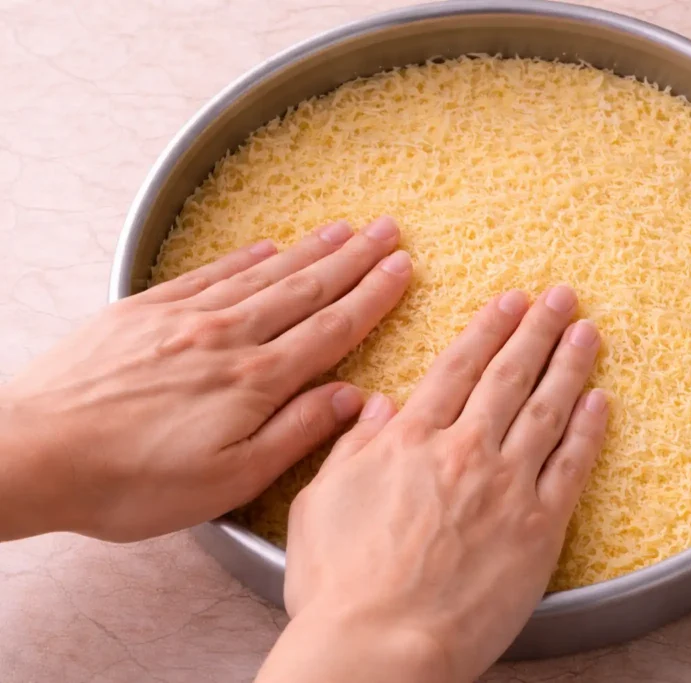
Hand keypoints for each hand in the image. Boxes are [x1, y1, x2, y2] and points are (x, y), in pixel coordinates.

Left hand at [0, 217, 411, 541]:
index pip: (331, 328)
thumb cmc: (131, 482)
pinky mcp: (145, 310)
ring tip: (343, 228)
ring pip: (264, 274)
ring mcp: (185, 317)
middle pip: (306, 289)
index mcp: (255, 381)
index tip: (401, 268)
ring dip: (309, 250)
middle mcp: (228, 337)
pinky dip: (245, 257)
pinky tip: (266, 247)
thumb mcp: (228, 480)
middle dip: (354, 258)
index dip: (372, 296)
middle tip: (387, 229)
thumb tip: (349, 398)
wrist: (33, 453)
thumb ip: (295, 433)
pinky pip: (210, 273)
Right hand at [258, 286, 608, 682]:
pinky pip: (571, 466)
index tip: (509, 301)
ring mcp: (506, 486)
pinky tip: (600, 400)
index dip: (487, 328)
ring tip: (586, 330)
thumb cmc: (340, 585)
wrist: (380, 647)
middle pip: (508, 375)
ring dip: (569, 363)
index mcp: (410, 441)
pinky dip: (589, 429)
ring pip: (546, 409)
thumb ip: (350, 448)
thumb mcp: (318, 504)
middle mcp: (463, 451)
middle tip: (560, 295)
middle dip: (536, 329)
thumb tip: (372, 407)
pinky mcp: (539, 528)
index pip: (457, 367)